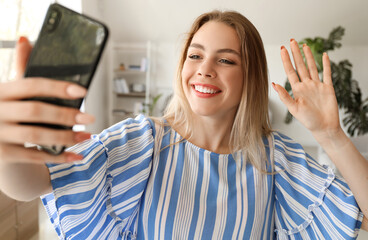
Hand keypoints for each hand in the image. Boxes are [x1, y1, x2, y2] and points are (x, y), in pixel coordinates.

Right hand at [0, 37, 93, 163]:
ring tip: (87, 135)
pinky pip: (34, 157)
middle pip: (36, 111)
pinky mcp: (3, 154)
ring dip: (66, 137)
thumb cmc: (6, 108)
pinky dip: (58, 157)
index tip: (82, 91)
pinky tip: (76, 155)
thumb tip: (25, 38)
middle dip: (65, 115)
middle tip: (89, 117)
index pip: (32, 84)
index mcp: (1, 91)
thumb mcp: (9, 88)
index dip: (58, 87)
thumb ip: (20, 68)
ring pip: (36, 136)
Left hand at [273, 39, 340, 137]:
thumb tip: (274, 84)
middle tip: (292, 41)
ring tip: (304, 45)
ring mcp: (317, 85)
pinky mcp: (328, 88)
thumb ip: (284, 96)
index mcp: (297, 89)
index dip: (286, 60)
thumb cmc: (308, 121)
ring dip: (308, 56)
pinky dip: (326, 64)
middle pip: (300, 65)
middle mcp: (306, 85)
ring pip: (312, 67)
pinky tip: (324, 55)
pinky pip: (327, 73)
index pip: (290, 71)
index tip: (282, 49)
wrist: (324, 128)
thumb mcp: (294, 109)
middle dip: (296, 53)